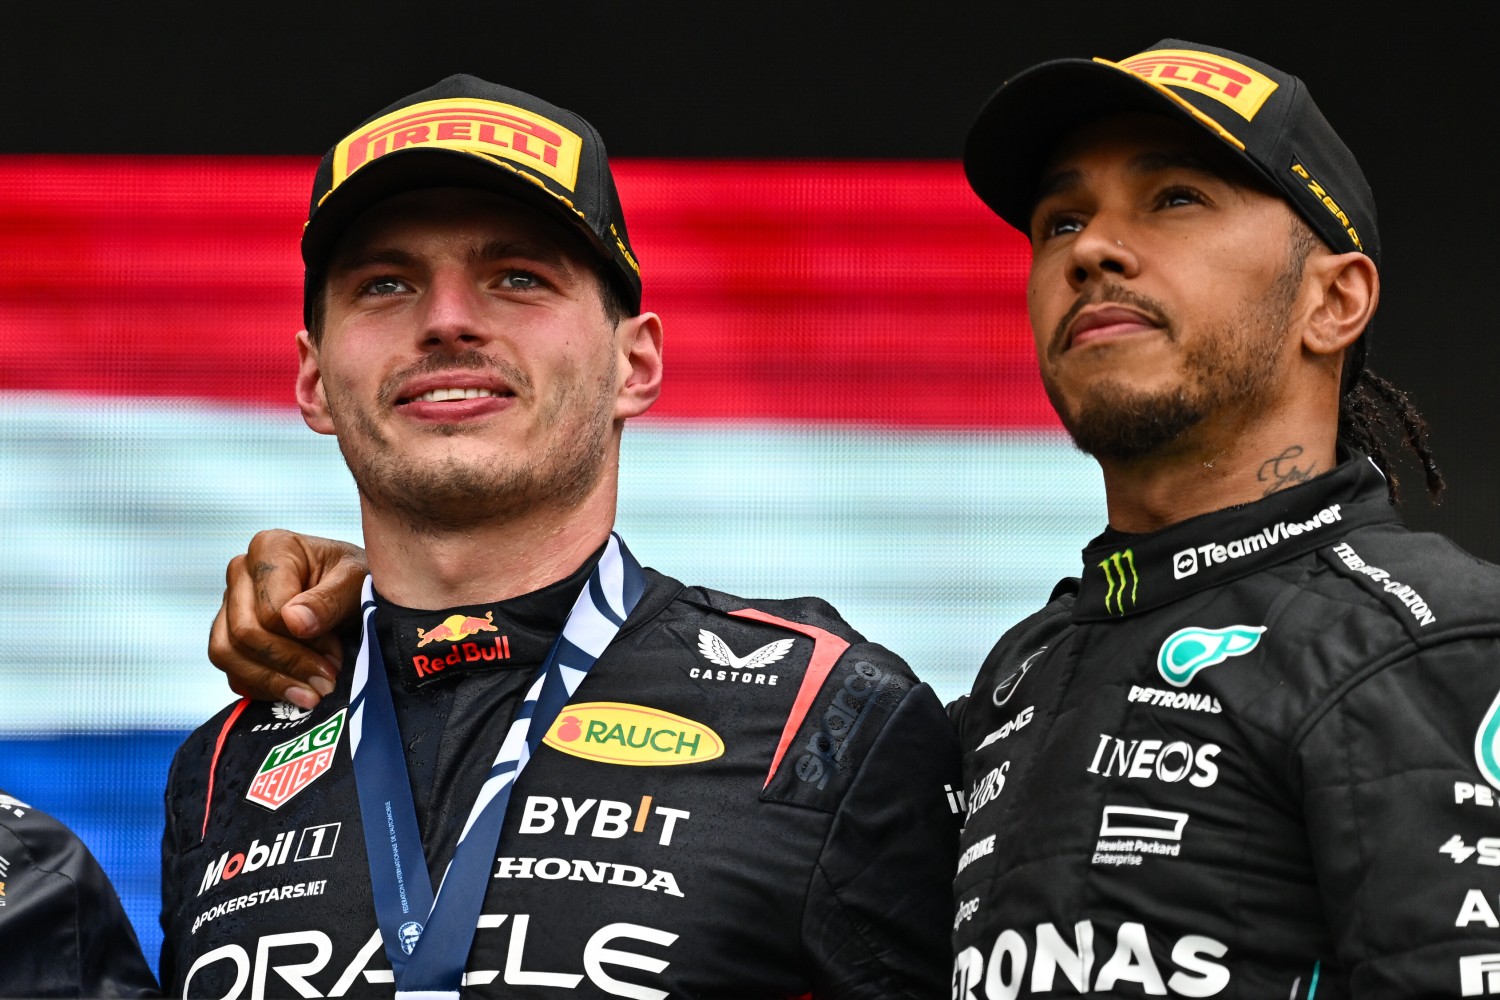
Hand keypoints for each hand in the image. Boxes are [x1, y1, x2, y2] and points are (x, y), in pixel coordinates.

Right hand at [209, 529, 367, 706]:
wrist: (353, 589)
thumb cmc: (355, 579)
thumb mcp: (356, 582)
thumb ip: (329, 600)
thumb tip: (294, 623)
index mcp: (270, 548)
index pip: (270, 610)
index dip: (302, 642)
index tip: (335, 657)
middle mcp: (241, 572)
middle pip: (245, 633)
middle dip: (288, 665)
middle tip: (326, 684)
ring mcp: (229, 604)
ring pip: (227, 653)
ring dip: (272, 682)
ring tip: (312, 696)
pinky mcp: (229, 634)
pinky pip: (231, 669)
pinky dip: (261, 687)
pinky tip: (294, 692)